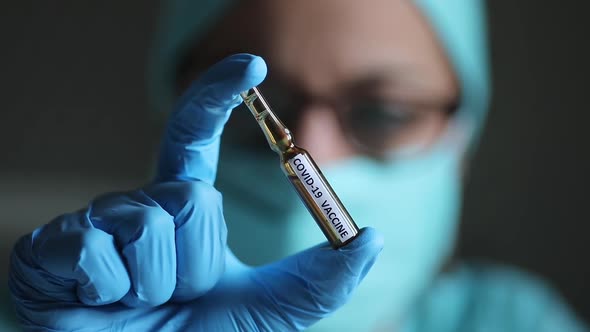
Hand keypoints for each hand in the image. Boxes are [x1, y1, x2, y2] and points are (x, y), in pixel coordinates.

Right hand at [9, 54, 382, 330]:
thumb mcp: (271, 311)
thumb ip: (320, 280)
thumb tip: (371, 238)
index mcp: (181, 208)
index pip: (191, 135)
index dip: (217, 96)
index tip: (252, 67)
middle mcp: (138, 206)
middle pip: (193, 199)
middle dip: (199, 262)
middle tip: (181, 295)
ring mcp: (93, 226)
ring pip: (152, 225)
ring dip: (161, 282)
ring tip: (141, 304)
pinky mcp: (48, 251)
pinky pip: (98, 251)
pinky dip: (112, 291)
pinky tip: (100, 304)